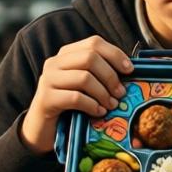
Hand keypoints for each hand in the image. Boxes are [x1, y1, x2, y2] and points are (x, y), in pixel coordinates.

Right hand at [20, 37, 132, 154]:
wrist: (42, 128)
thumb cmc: (70, 106)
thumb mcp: (85, 85)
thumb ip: (100, 74)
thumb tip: (129, 69)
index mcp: (67, 54)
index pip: (94, 43)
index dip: (115, 54)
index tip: (129, 70)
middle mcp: (55, 62)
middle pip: (90, 58)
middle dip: (110, 76)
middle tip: (121, 93)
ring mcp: (48, 79)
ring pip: (84, 78)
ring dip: (103, 93)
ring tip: (111, 105)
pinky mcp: (46, 99)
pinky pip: (75, 98)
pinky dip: (92, 105)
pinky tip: (98, 113)